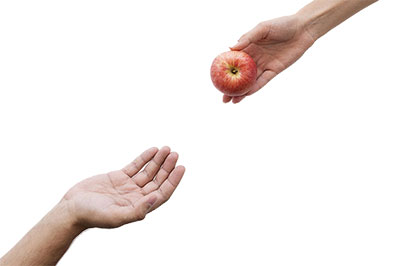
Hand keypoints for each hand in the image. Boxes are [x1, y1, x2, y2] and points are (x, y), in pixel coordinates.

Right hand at [62, 146, 184, 228]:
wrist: (71, 208)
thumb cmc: (91, 216)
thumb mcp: (115, 216)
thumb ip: (137, 210)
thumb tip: (156, 198)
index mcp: (139, 207)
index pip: (162, 193)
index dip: (173, 181)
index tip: (181, 168)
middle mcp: (136, 196)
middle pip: (157, 180)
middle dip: (167, 167)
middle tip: (175, 154)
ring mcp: (128, 186)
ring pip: (148, 171)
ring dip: (158, 161)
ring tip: (167, 149)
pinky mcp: (118, 177)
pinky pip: (135, 166)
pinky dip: (144, 158)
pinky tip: (153, 150)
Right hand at [224, 15, 314, 102]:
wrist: (303, 29)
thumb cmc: (282, 24)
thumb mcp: (262, 28)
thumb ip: (247, 38)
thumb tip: (230, 48)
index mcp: (249, 47)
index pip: (233, 61)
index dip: (225, 71)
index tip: (216, 79)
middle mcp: (254, 58)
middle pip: (240, 75)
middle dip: (231, 87)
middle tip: (223, 97)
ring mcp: (264, 65)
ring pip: (250, 81)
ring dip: (242, 92)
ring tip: (232, 101)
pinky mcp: (274, 70)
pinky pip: (263, 81)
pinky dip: (255, 88)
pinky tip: (247, 94)